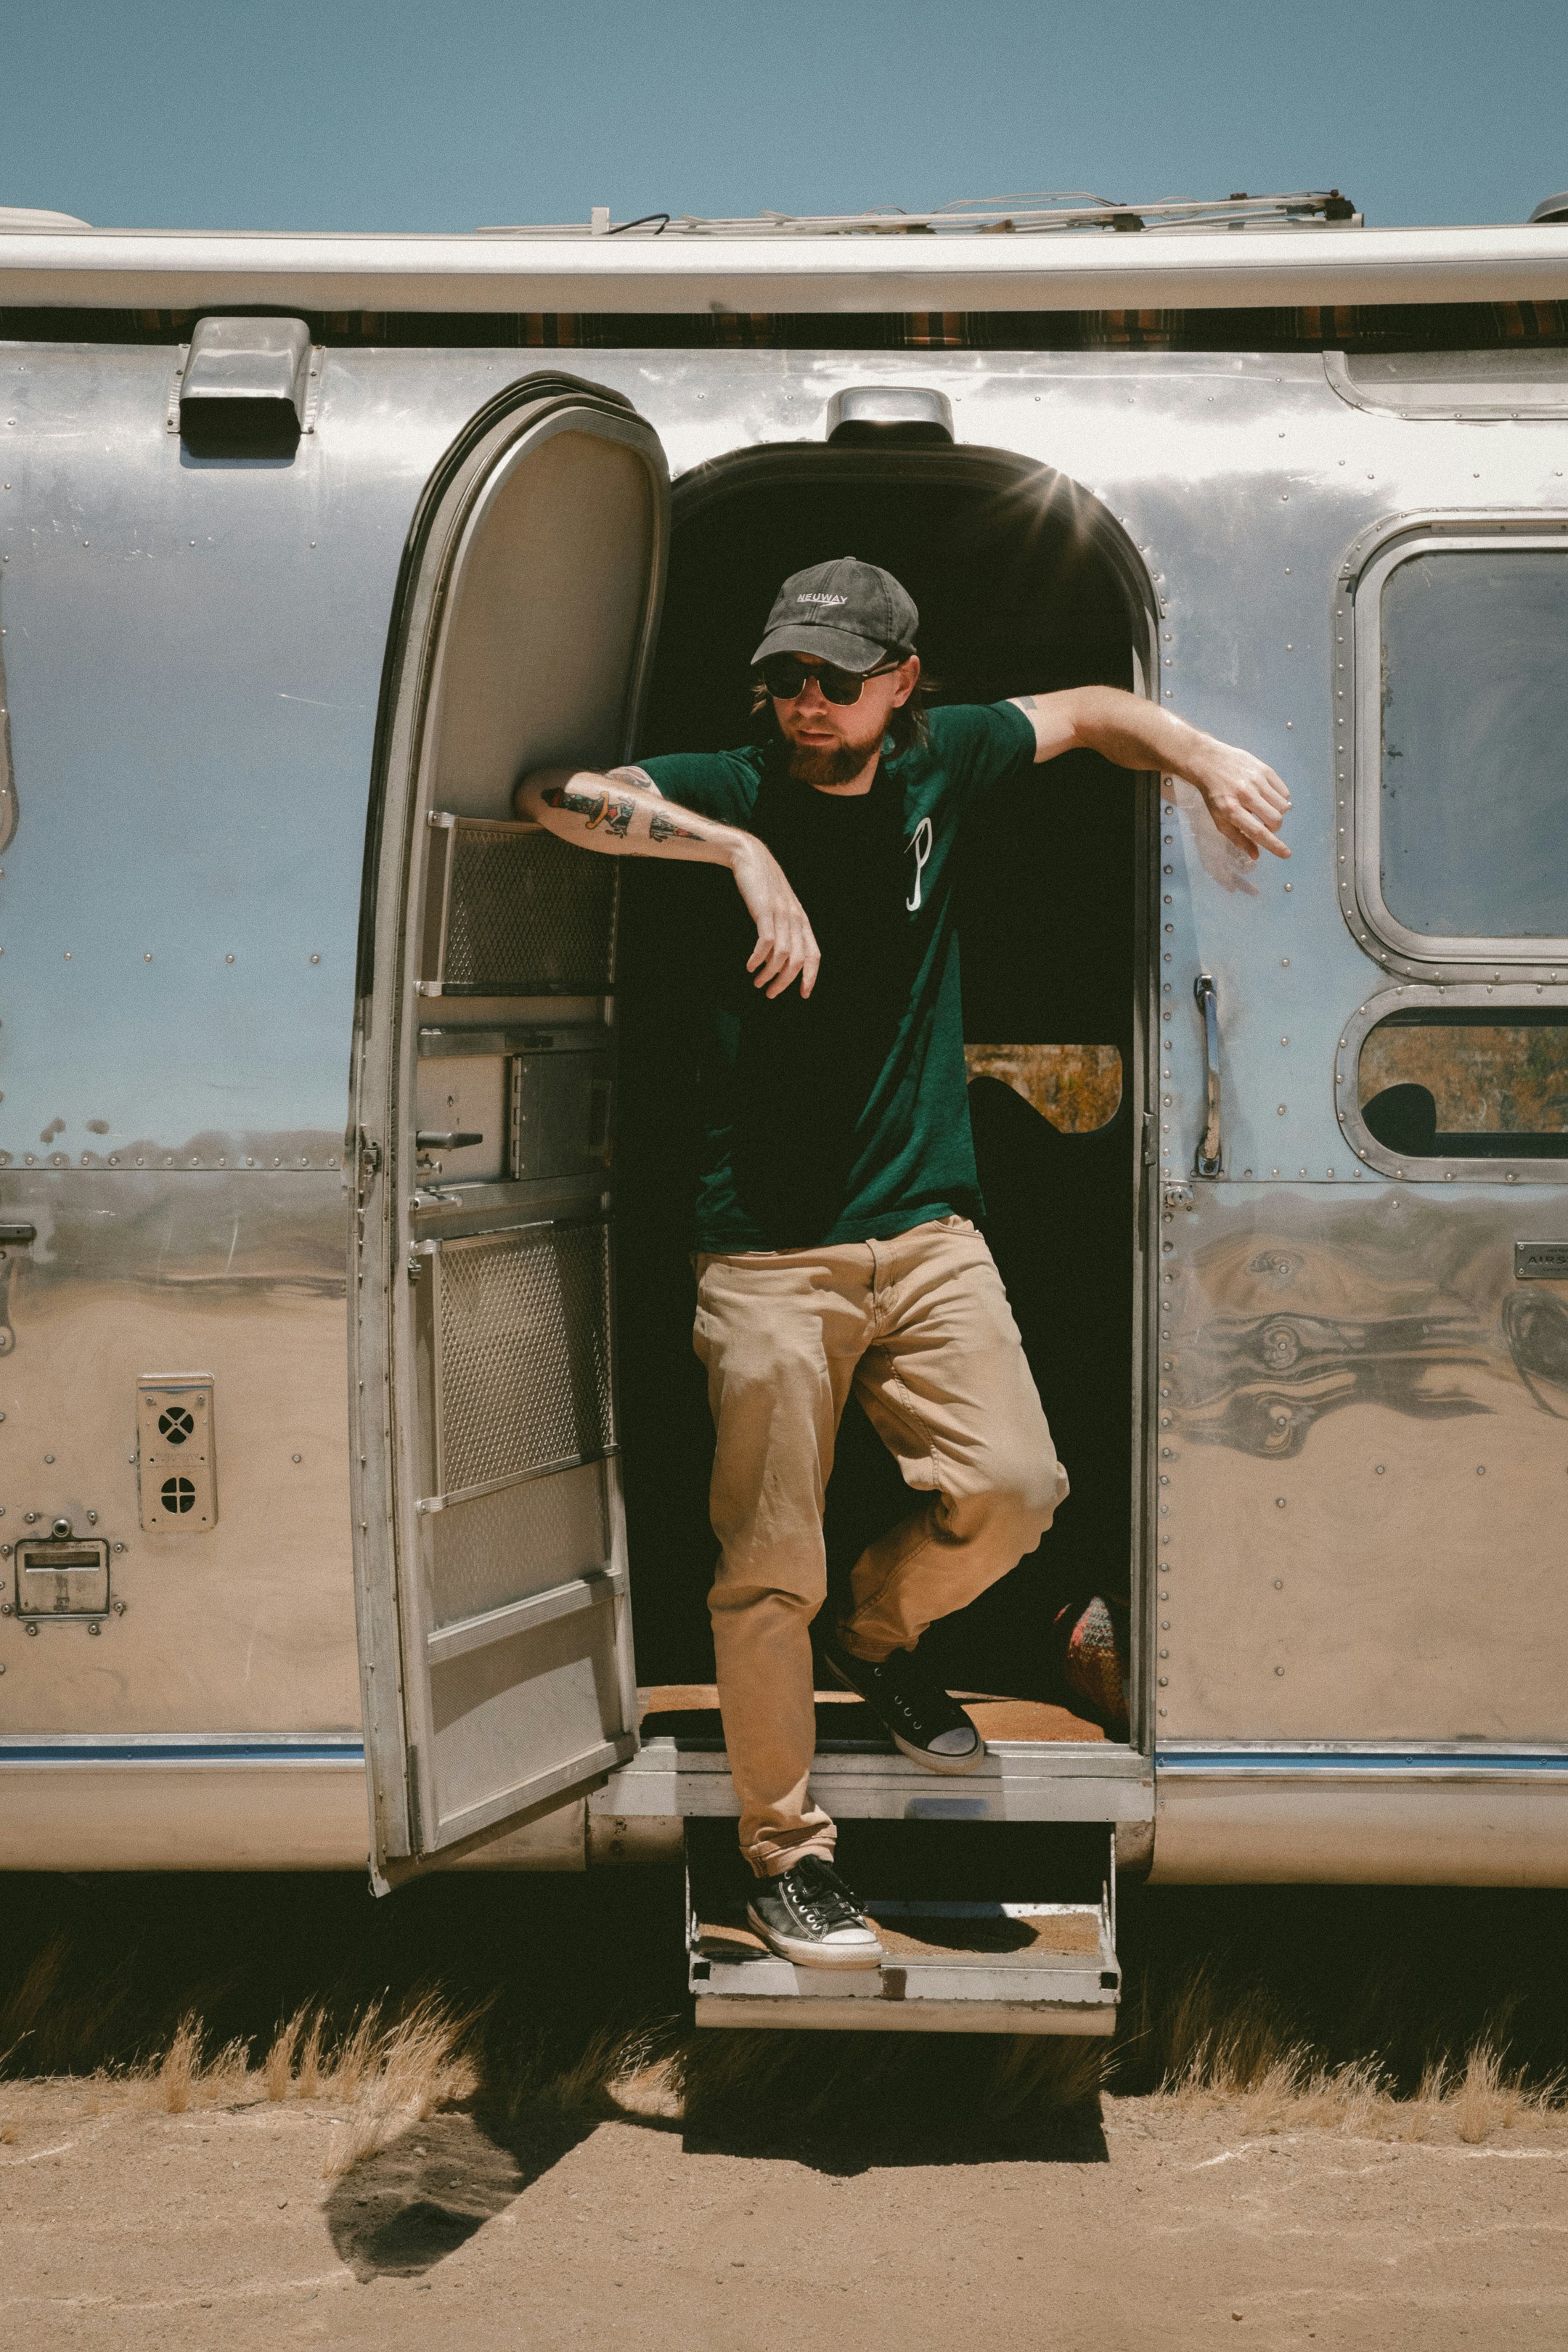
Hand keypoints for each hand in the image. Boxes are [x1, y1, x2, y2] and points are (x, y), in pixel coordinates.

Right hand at [729, 837, 820, 998]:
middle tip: (770, 993)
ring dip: (770, 974)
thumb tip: (783, 952)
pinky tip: (750, 966)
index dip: (811, 976)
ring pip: (782, 955)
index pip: (814, 954)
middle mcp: (795, 918)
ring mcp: (781, 914)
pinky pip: (766, 942)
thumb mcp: (780, 906)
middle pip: (797, 960)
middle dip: (785, 982)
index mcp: (802, 920)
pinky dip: (758, 958)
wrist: (751, 856)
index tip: (803, 994)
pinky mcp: (765, 910)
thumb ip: (786, 925)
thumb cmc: (763, 884)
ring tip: (758, 982)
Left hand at [1186, 741, 1291, 861]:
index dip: (1274, 845)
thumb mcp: (1219, 818)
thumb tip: (1256, 855)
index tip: (1286, 854)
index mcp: (1231, 809)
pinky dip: (1280, 799)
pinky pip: (1284, 792)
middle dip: (1274, 827)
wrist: (1209, 761)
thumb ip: (1238, 838)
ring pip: (1282, 806)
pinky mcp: (1265, 769)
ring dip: (1277, 813)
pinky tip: (1267, 796)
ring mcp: (1257, 780)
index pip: (1258, 831)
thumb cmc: (1213, 794)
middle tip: (1264, 824)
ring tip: (1264, 808)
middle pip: (1275, 819)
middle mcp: (1245, 794)